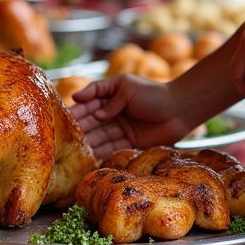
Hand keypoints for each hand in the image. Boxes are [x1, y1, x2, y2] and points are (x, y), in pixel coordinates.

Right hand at [69, 75, 195, 158]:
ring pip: (99, 134)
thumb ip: (107, 99)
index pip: (90, 100)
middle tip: (64, 136)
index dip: (78, 107)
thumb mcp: (127, 88)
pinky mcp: (129, 142)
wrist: (179, 110)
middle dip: (79, 126)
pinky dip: (100, 152)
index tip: (64, 114)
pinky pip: (111, 147)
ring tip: (72, 149)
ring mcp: (121, 127)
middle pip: (92, 119)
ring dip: (87, 141)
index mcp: (112, 93)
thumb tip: (85, 106)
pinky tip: (88, 157)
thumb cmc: (153, 94)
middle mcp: (114, 110)